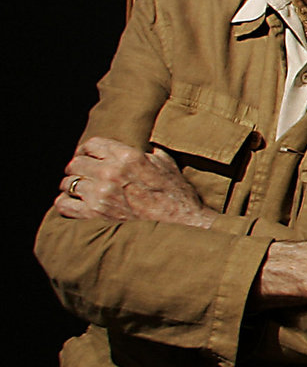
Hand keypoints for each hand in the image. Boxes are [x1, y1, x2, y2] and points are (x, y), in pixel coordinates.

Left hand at [56, 137, 212, 227]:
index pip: (92, 144)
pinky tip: (74, 202)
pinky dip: (65, 203)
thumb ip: (149, 153)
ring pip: (68, 183)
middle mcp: (111, 173)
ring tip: (79, 189)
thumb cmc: (176, 193)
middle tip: (83, 173)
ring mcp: (101, 194)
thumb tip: (144, 148)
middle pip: (76, 162)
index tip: (88, 155)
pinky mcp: (95, 214)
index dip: (87, 149)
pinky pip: (64, 204)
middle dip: (78, 167)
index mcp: (128, 156)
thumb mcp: (166, 164)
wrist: (180, 222)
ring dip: (72, 185)